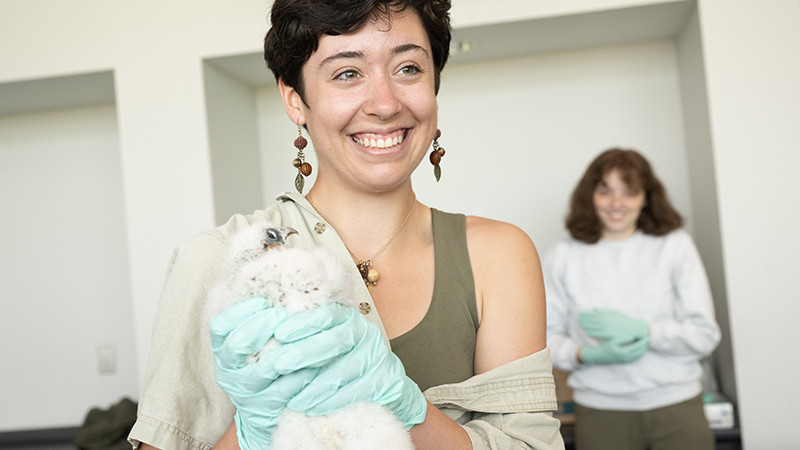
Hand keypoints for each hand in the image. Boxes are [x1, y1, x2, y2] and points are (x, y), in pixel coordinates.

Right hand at [210, 297, 317, 449]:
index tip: (262, 299)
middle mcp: (228, 371)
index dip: (239, 311)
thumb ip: (259, 315)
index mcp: (222, 349)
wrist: (267, 407)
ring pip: (265, 368)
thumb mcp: (255, 339)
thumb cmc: (264, 360)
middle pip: (237, 345)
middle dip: (261, 325)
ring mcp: (246, 392)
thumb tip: (274, 278)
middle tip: (282, 313)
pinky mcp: (265, 408)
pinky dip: (302, 373)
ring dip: (288, 348)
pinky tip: (317, 360)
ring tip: (305, 333)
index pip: (220, 327)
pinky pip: (285, 388)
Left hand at [271, 303, 427, 428]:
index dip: (302, 323)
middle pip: (333, 341)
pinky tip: (312, 408)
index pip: (325, 315)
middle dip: (302, 354)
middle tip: (277, 366)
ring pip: (341, 371)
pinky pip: (353, 392)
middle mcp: (365, 332)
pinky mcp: (384, 379)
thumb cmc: (344, 361)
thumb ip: (307, 338)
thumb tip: (271, 339)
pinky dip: (330, 402)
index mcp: (348, 318)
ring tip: (292, 399)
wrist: (383, 383)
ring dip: (313, 387)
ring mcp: (376, 356)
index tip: (279, 333)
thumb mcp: (328, 342)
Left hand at [579, 308, 648, 340]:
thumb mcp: (614, 313)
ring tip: (579, 324)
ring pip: (593, 326)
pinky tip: (587, 331)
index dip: (586, 314)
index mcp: (607, 314)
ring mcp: (607, 327)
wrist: (635, 329)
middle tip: (577, 319)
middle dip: (584, 319)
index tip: (580, 314)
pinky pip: (599, 333)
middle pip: (592, 320)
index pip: (593, 314)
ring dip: (586, 325)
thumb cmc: (624, 320)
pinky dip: (592, 332)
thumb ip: (604, 310)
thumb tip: (594, 309)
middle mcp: (606, 320)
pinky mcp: (610, 334)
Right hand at [579, 335, 649, 364]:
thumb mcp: (613, 341)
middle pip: (641, 351)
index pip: (638, 346)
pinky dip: (640, 353)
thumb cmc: (605, 347)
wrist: (599, 356)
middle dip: (646, 345)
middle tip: (649, 338)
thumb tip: (633, 336)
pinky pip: (636, 358)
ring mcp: (627, 360)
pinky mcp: (625, 361)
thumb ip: (623, 338)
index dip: (643, 341)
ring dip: (644, 349)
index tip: (647, 335)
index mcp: (625, 352)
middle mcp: (627, 358)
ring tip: (646, 342)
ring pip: (639, 355)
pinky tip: (640, 348)